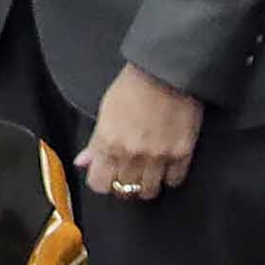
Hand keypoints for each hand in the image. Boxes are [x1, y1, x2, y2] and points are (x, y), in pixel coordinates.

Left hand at [77, 62, 202, 201]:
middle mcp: (132, 154)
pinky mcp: (182, 153)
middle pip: (124, 190)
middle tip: (126, 172)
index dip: (101, 181)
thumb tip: (82, 162)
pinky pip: (174, 181)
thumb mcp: (105, 112)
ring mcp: (159, 156)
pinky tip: (165, 166)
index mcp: (109, 143)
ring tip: (146, 172)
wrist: (165, 72)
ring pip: (149, 191)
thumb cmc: (132, 87)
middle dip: (123, 184)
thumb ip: (94, 143)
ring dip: (145, 184)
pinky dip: (169, 177)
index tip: (105, 175)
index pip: (99, 184)